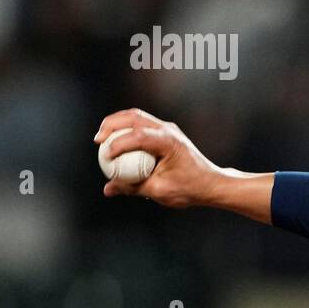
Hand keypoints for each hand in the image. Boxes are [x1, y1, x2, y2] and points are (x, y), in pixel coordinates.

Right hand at [94, 108, 221, 207]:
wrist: (211, 183)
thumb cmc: (190, 188)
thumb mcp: (159, 191)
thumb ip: (132, 188)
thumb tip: (108, 189)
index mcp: (169, 142)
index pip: (138, 136)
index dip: (118, 144)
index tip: (105, 156)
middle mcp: (169, 130)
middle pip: (134, 117)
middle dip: (111, 125)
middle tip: (98, 141)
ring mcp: (168, 129)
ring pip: (136, 116)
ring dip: (117, 123)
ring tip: (102, 137)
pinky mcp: (166, 132)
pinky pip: (142, 124)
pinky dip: (126, 128)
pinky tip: (116, 141)